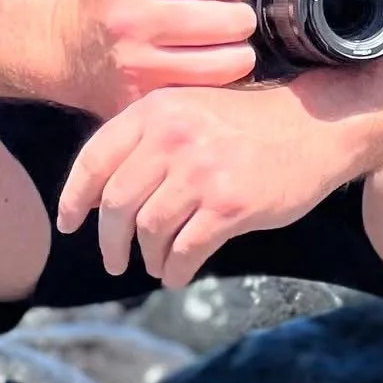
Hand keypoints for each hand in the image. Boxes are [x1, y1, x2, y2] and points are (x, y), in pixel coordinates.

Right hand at [52, 0, 256, 118]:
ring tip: (228, 42)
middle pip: (224, 20)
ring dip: (238, 52)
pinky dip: (218, 82)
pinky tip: (211, 67)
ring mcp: (138, 65)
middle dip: (241, 16)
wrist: (65, 45)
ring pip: (222, 63)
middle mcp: (133, 20)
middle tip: (234, 15)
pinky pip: (204, 93)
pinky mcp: (143, 99)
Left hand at [56, 81, 359, 287]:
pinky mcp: (230, 204)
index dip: (74, 197)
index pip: (95, 158)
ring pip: (148, 230)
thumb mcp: (191, 108)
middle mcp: (172, 136)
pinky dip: (174, 270)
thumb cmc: (249, 122)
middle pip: (116, 203)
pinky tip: (178, 274)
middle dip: (109, 241)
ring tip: (155, 264)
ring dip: (146, 257)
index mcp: (156, 110)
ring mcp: (201, 171)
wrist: (313, 125)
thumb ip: (149, 137)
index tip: (69, 223)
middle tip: (114, 260)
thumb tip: (102, 191)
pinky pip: (184, 251)